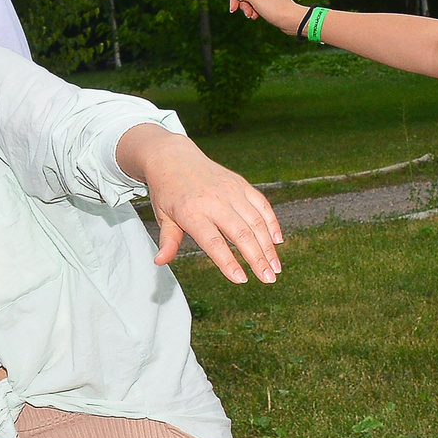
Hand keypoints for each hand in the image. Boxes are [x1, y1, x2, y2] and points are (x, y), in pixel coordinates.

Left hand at [142, 138, 283, 283]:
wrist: (173, 158)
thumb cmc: (167, 192)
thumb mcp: (162, 217)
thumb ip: (167, 241)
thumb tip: (160, 262)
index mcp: (192, 213)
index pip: (213, 242)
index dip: (228, 262)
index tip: (241, 280)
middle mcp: (214, 201)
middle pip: (241, 233)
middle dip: (257, 258)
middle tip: (268, 279)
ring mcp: (231, 191)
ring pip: (255, 221)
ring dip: (268, 246)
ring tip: (275, 267)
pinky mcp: (241, 184)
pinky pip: (261, 204)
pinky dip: (271, 223)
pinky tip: (277, 241)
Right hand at [228, 0, 307, 30]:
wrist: (292, 19)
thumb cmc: (275, 9)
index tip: (233, 10)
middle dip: (243, 4)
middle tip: (248, 14)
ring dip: (249, 8)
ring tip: (253, 16)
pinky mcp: (272, 0)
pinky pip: (258, 3)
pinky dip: (255, 10)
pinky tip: (257, 16)